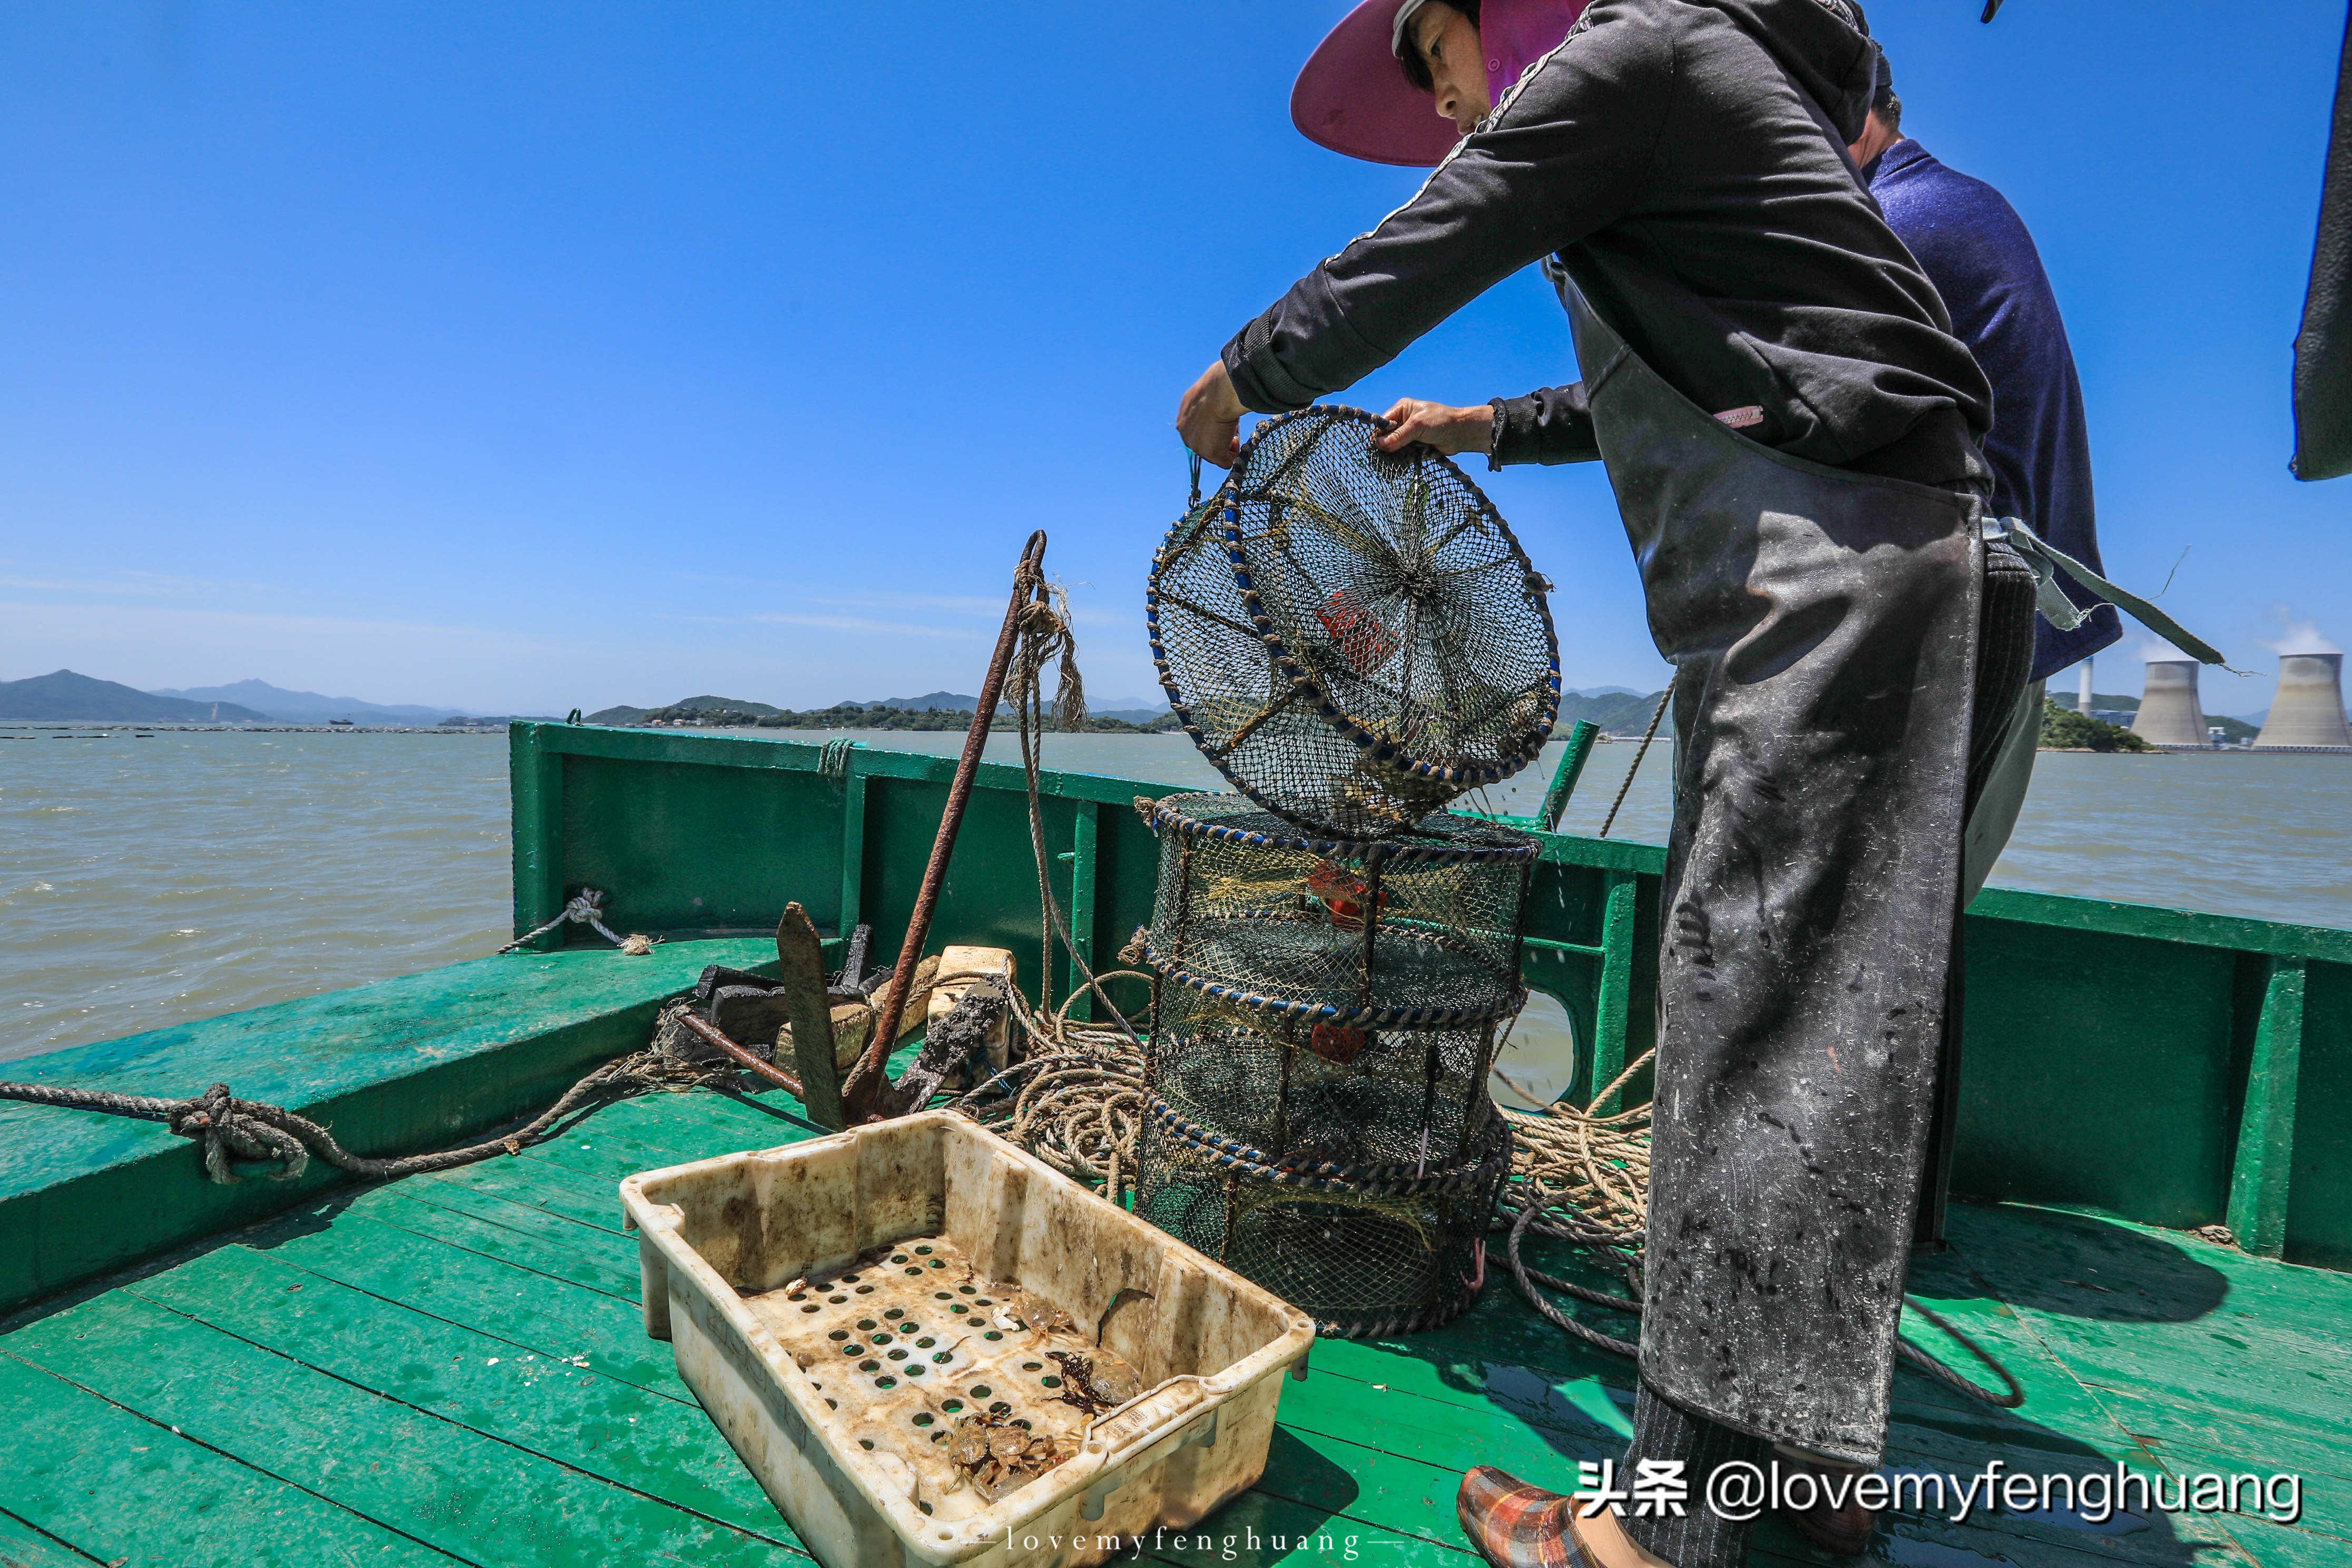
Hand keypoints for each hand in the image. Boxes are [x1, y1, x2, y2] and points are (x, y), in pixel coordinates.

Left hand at [1178, 360, 1244, 467]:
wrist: (1218, 392)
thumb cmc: (1216, 386)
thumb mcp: (1206, 393)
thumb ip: (1208, 403)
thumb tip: (1220, 401)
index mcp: (1183, 417)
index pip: (1198, 430)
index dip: (1213, 429)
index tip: (1224, 422)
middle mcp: (1186, 433)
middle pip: (1205, 444)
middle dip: (1220, 439)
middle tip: (1232, 430)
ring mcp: (1198, 446)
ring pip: (1215, 454)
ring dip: (1227, 446)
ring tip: (1235, 432)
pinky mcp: (1212, 453)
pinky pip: (1226, 462)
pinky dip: (1234, 455)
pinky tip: (1237, 443)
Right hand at [1376, 398, 1494, 457]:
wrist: (1461, 433)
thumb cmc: (1441, 422)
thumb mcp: (1417, 426)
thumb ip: (1398, 436)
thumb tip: (1379, 444)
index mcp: (1403, 409)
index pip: (1384, 422)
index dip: (1379, 434)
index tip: (1375, 446)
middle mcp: (1405, 420)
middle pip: (1388, 435)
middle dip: (1386, 446)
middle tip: (1383, 457)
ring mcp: (1410, 434)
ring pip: (1395, 446)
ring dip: (1394, 454)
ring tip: (1391, 463)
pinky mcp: (1416, 446)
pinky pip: (1404, 454)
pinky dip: (1402, 459)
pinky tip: (1400, 465)